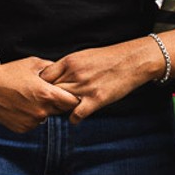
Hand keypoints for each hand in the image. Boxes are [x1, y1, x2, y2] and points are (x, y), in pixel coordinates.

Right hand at [0, 57, 79, 132]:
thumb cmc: (9, 73)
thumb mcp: (33, 64)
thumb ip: (52, 69)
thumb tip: (65, 72)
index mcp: (46, 94)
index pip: (72, 102)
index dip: (71, 96)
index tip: (66, 92)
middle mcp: (42, 111)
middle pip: (60, 110)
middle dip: (56, 102)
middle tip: (43, 92)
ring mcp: (32, 121)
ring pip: (46, 116)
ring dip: (43, 109)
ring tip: (28, 97)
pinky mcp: (23, 128)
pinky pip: (34, 122)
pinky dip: (31, 115)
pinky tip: (20, 105)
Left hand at [38, 38, 163, 123]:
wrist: (131, 61)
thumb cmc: (107, 58)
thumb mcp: (82, 56)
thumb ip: (67, 66)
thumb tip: (53, 76)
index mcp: (69, 61)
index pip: (44, 77)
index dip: (42, 86)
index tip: (45, 91)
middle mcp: (74, 74)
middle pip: (50, 91)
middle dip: (49, 99)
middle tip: (51, 104)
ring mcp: (84, 87)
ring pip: (61, 103)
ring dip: (60, 108)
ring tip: (62, 110)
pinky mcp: (96, 99)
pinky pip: (76, 114)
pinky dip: (74, 118)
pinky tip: (76, 116)